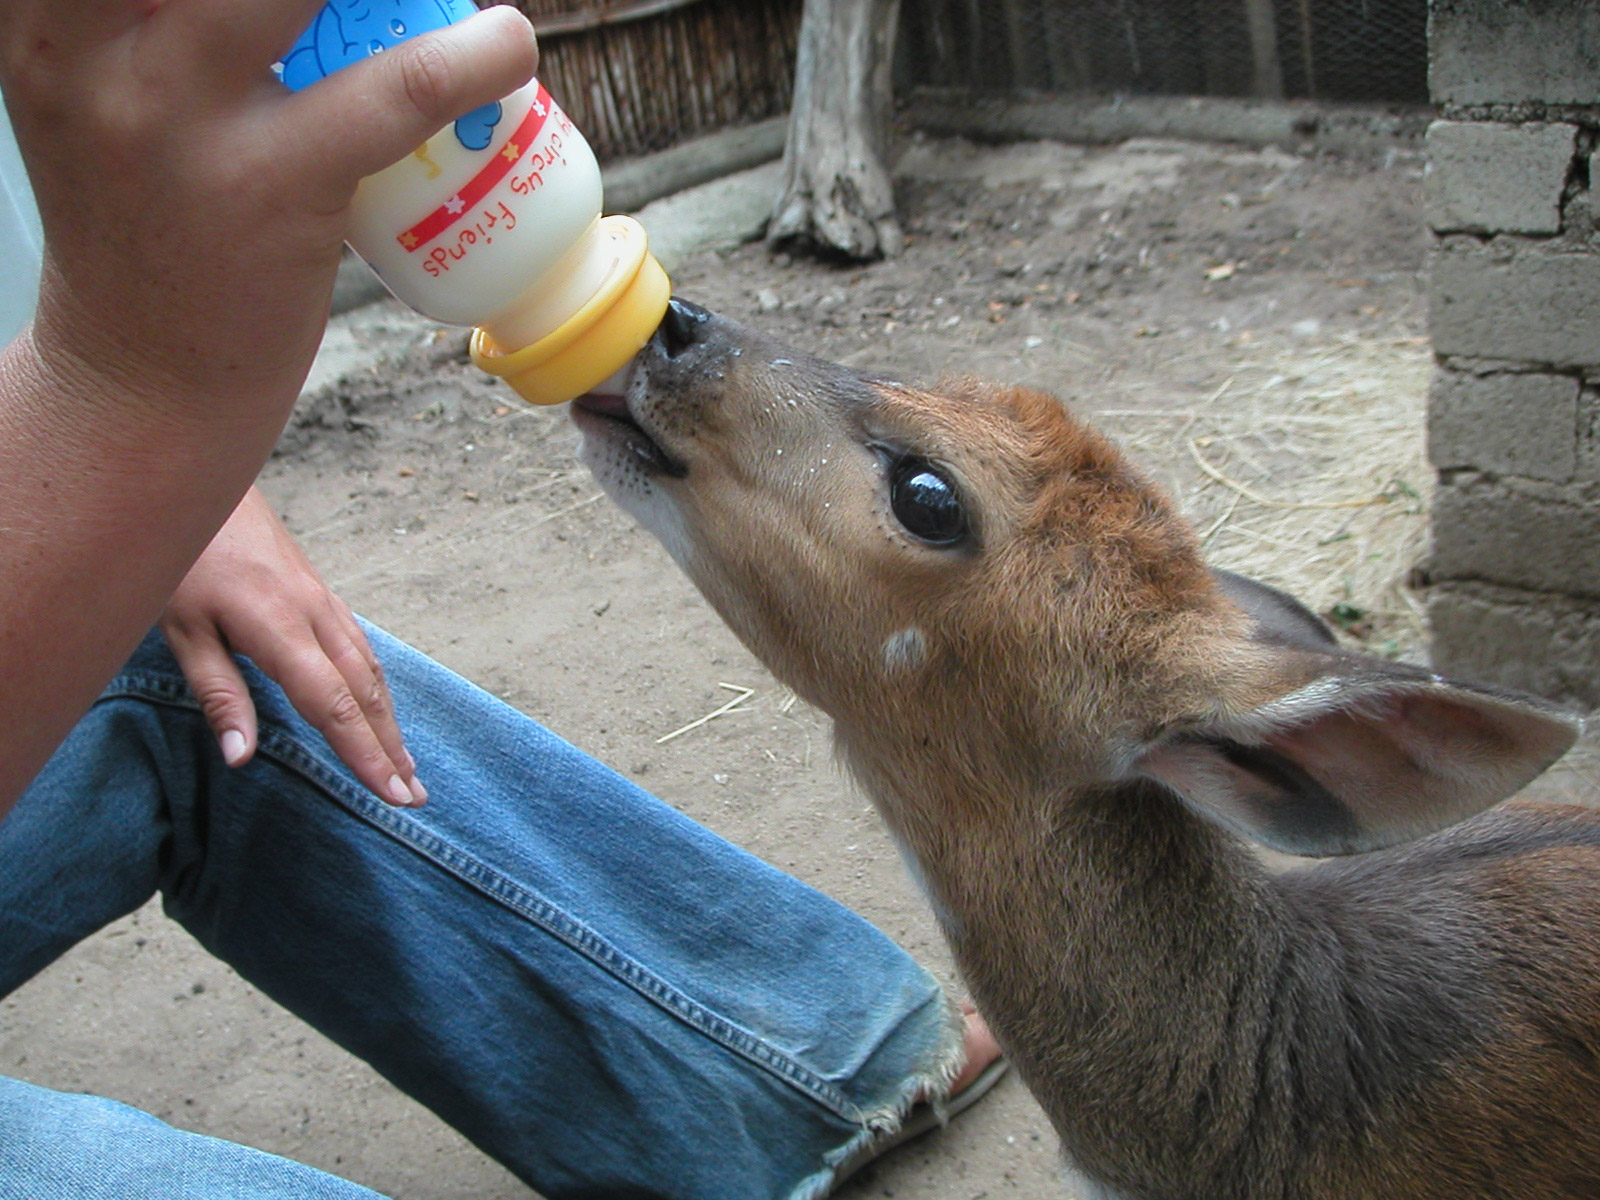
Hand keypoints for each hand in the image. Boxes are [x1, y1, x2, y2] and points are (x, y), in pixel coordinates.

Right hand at [2, 0, 536, 421]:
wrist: (141, 378)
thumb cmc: (147, 220)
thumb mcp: (111, 87)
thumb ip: (162, 15)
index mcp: (45, 10)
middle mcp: (87, 40)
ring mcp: (172, 114)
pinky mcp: (267, 187)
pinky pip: (395, 89)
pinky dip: (474, 54)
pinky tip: (511, 43)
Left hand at [162, 487, 425, 807]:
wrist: (201, 480)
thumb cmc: (183, 554)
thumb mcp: (182, 629)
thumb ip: (219, 694)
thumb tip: (244, 757)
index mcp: (281, 628)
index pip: (334, 705)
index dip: (364, 754)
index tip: (392, 794)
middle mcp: (316, 615)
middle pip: (365, 693)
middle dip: (391, 748)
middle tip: (414, 797)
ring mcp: (323, 602)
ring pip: (370, 670)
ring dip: (391, 721)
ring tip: (407, 765)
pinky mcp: (320, 594)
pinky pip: (361, 649)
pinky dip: (377, 689)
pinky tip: (380, 708)